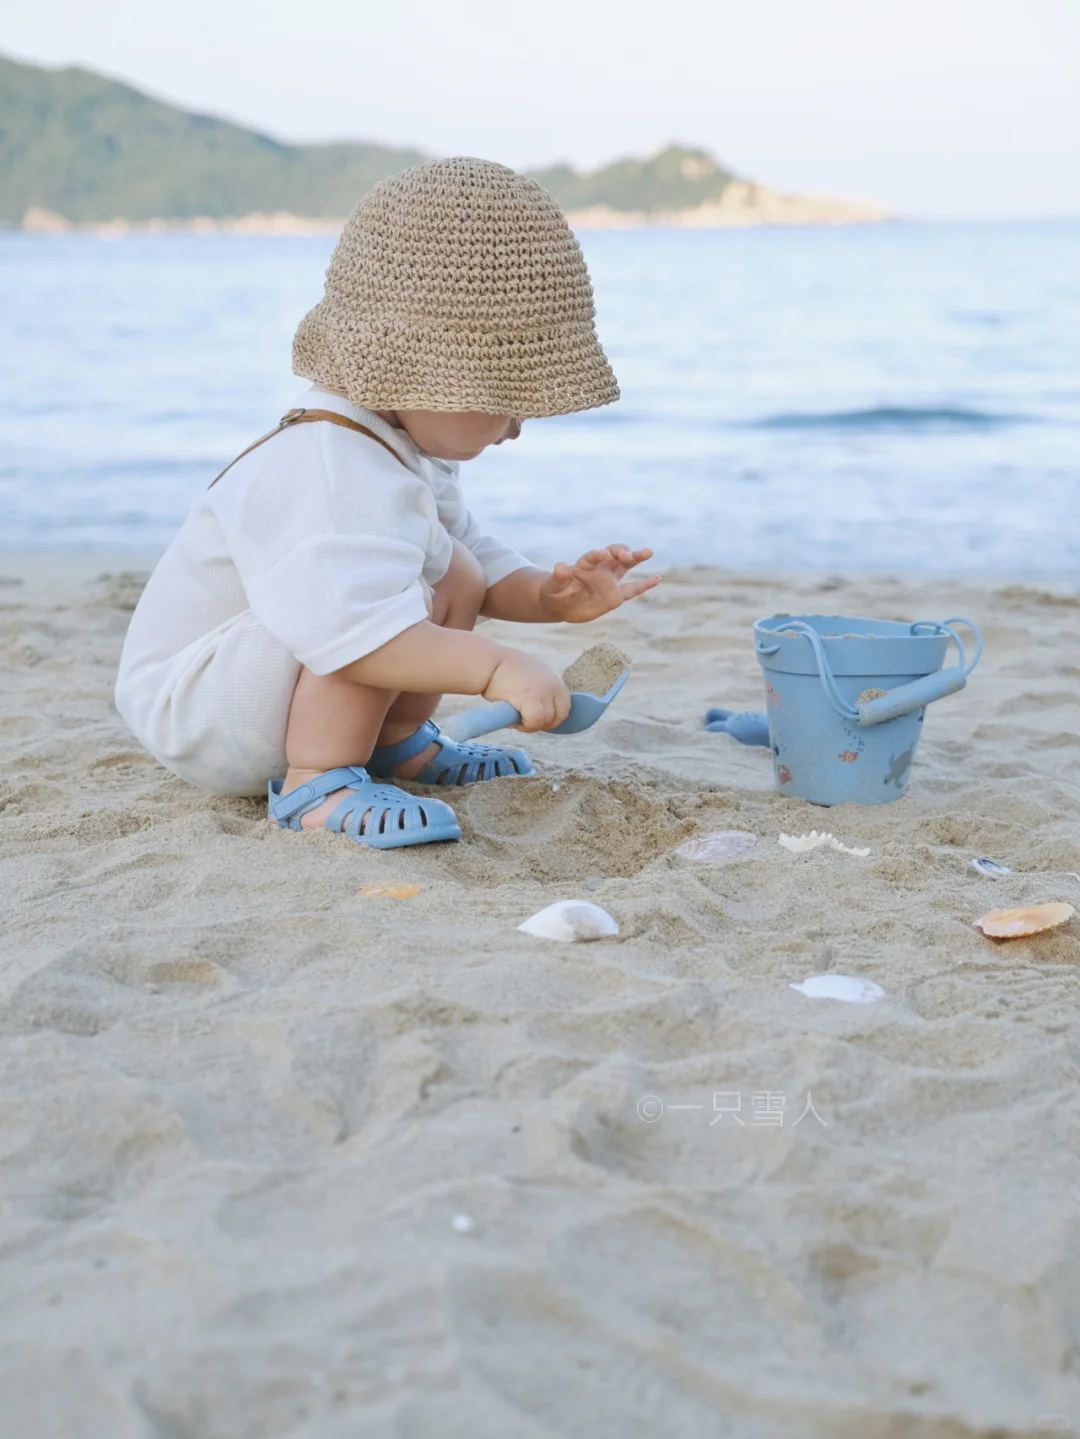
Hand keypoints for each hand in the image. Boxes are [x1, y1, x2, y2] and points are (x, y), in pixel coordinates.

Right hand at [483, 649, 571, 730]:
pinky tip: (513, 722)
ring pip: (547, 720)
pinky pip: (536, 721)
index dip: (553, 715)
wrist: (487, 662)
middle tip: (526, 722)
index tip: (538, 718)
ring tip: (515, 720)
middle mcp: (552, 683)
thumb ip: (538, 688)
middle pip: (561, 714)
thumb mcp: (527, 675)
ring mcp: (543, 691)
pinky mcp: (532, 698)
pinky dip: (525, 726)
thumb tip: (539, 707)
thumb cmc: (500, 670)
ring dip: (532, 725)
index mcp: (552, 678)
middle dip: (545, 723)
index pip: (565, 703)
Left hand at [538, 544, 658, 622]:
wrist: (561, 605)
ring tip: (648, 551)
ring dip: (636, 557)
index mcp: (584, 565)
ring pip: (626, 566)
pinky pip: (632, 589)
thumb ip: (558, 577)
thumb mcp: (553, 586)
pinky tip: (657, 579)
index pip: (593, 557)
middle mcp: (600, 569)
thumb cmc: (555, 593)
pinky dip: (644, 584)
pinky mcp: (615, 595)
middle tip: (627, 555)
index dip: (597, 554)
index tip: (602, 553)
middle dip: (621, 552)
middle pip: (614, 554)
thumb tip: (560, 566)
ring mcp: (610, 580)